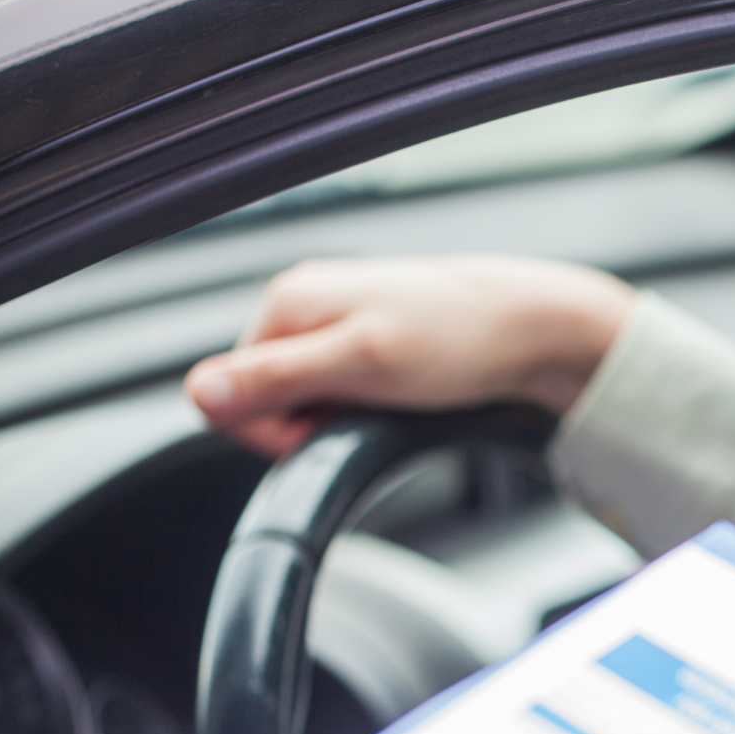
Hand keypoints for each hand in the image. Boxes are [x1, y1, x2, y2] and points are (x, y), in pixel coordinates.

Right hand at [186, 255, 636, 458]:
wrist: (534, 328)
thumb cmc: (460, 339)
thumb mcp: (362, 366)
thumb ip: (278, 380)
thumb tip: (201, 394)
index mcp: (287, 302)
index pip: (229, 394)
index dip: (278, 431)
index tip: (333, 428)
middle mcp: (305, 303)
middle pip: (268, 396)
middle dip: (313, 421)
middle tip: (374, 410)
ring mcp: (338, 318)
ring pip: (308, 396)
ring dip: (344, 414)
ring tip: (397, 398)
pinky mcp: (369, 336)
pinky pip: (343, 387)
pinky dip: (368, 403)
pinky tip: (405, 393)